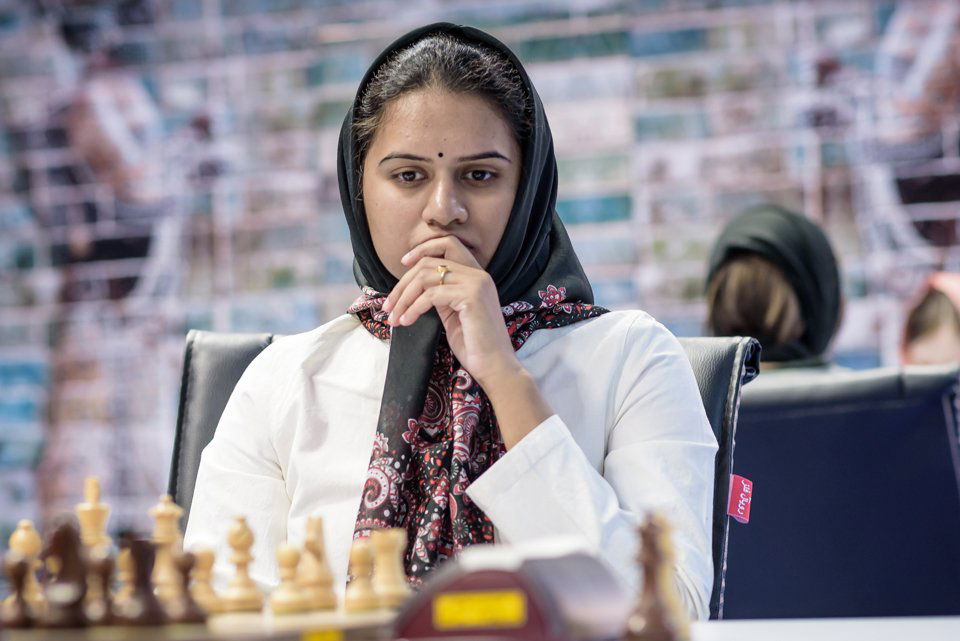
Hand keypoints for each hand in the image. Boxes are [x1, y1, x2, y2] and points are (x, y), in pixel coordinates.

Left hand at [383, 236, 520, 385]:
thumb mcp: (453, 314)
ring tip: (394, 317)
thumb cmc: (474, 345)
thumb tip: (414, 288)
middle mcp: (478, 275)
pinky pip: (431, 295)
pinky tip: (407, 321)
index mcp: (476, 276)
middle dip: (403, 283)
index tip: (402, 264)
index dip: (422, 250)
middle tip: (388, 305)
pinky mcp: (472, 297)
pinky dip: (413, 308)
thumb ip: (440, 296)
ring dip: (404, 298)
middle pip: (430, 262)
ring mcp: (476, 283)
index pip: (447, 245)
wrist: (495, 367)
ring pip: (426, 277)